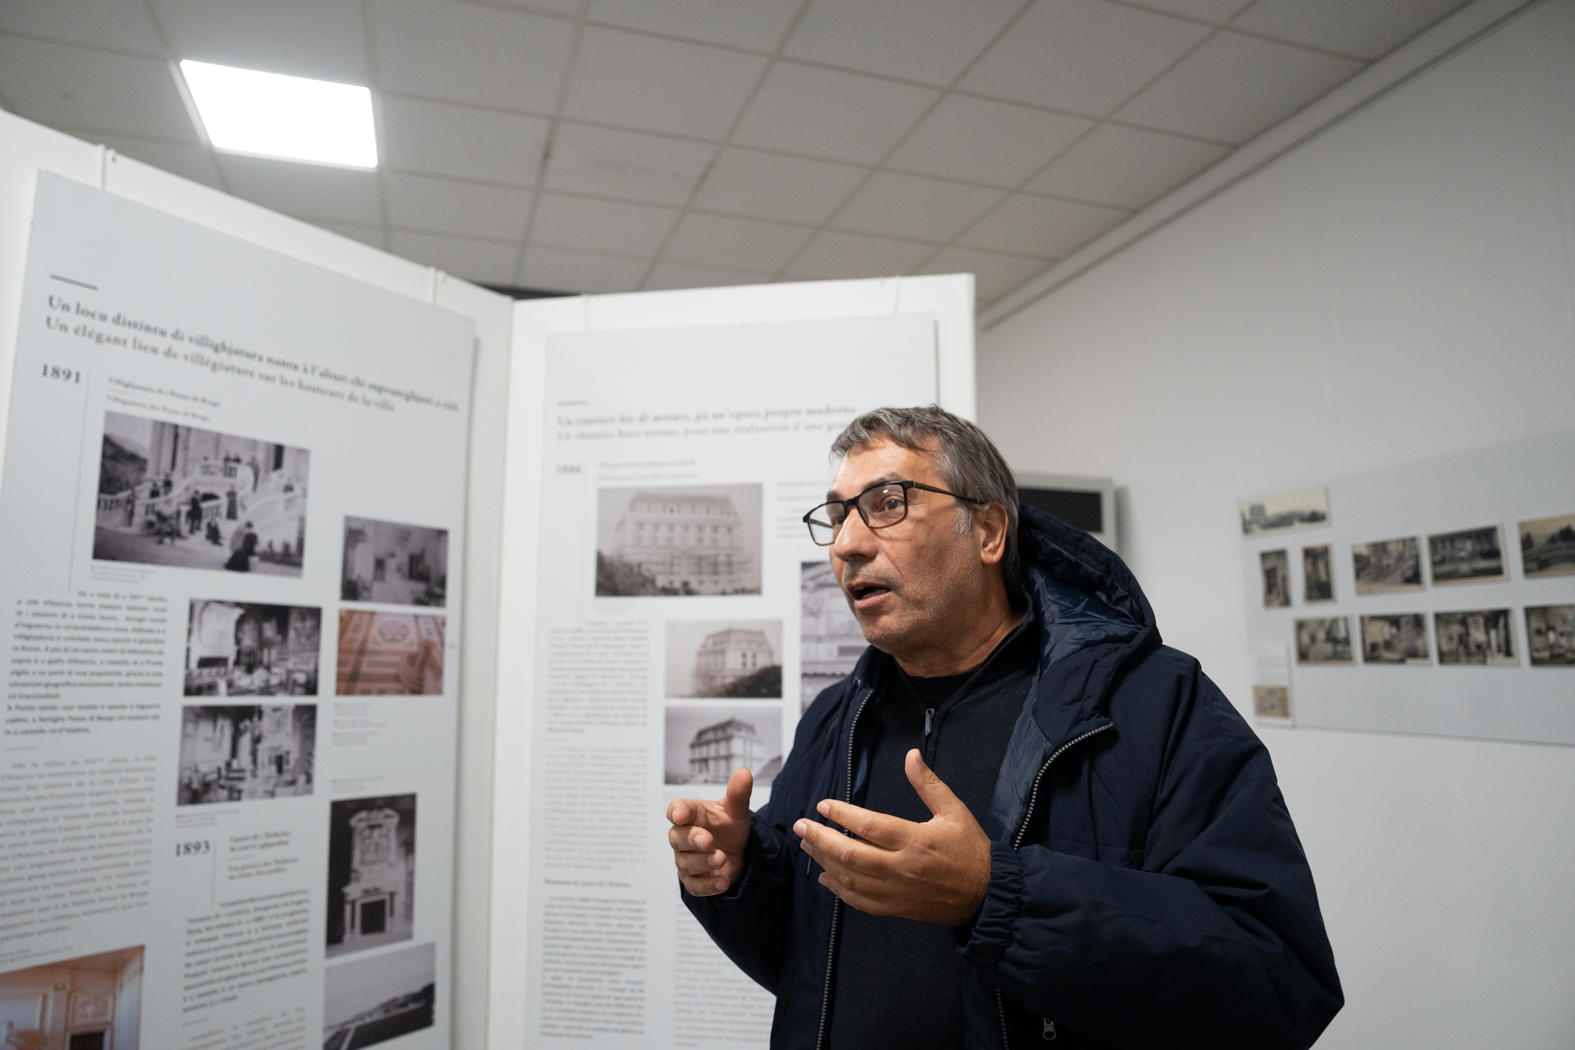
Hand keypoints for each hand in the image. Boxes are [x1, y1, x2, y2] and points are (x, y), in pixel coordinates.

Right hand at [668, 767, 752, 895]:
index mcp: (692, 814)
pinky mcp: (694, 880)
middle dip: (692, 840)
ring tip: (721, 858)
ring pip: (685, 863)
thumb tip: (744, 773)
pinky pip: (694, 886)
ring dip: (703, 862)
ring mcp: (687, 859)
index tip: (680, 815)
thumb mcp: (736, 810)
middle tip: (708, 841)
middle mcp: (684, 837)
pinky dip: (708, 886)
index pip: (677, 810)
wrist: (739, 852)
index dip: (677, 812)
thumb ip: (738, 794)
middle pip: (677, 838)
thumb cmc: (729, 826)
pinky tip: (723, 882)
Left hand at [794, 749, 989, 925]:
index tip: (823, 805)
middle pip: (850, 854)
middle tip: (801, 826)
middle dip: (820, 839)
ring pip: (850, 878)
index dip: (841, 815)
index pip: (869, 826)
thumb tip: (911, 755)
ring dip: (824, 861)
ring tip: (808, 846)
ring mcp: (896, 892)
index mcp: (915, 840)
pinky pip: (859, 902)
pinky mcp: (895, 908)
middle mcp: (901, 867)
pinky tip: (826, 877)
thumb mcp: (955, 811)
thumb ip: (928, 784)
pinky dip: (838, 890)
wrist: (987, 896)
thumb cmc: (971, 851)